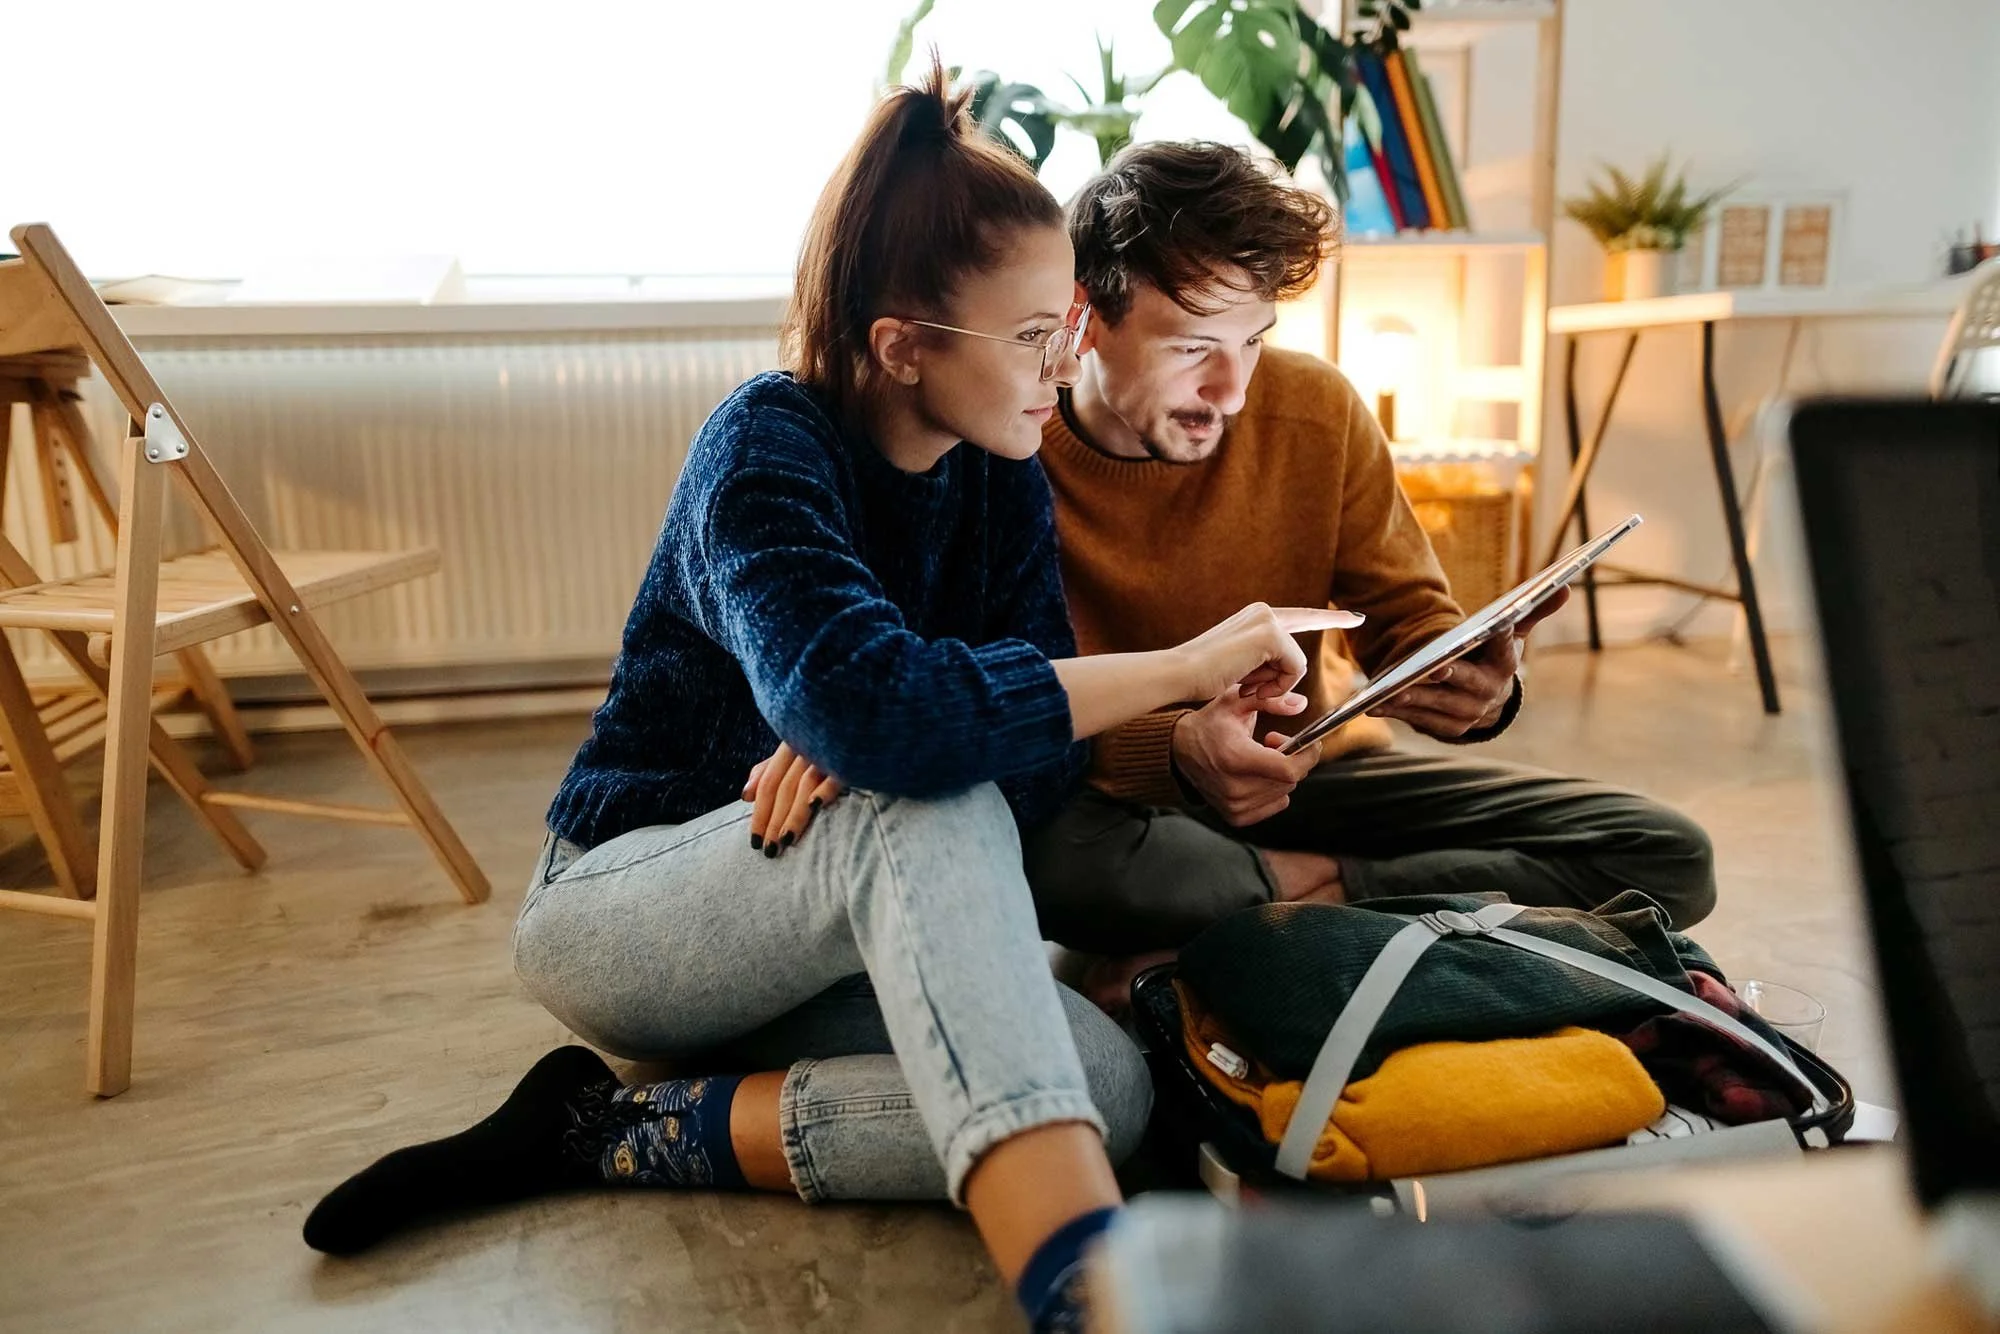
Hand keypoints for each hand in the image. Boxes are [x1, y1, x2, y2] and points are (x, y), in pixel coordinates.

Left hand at [742, 741, 844, 855]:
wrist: (869, 722)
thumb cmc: (830, 739)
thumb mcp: (796, 748)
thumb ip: (769, 770)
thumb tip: (745, 795)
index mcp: (791, 743)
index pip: (768, 782)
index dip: (760, 812)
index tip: (755, 841)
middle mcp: (806, 745)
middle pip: (784, 787)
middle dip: (774, 820)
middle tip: (770, 849)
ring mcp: (828, 750)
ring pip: (804, 784)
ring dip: (794, 814)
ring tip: (787, 840)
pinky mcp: (851, 756)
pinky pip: (835, 773)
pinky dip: (824, 788)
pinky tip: (815, 806)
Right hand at [1171, 688, 1322, 825]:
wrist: (1180, 749)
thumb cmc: (1210, 723)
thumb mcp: (1235, 700)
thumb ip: (1269, 699)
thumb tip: (1300, 704)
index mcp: (1236, 759)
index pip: (1289, 770)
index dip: (1308, 756)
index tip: (1310, 743)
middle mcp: (1234, 788)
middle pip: (1289, 780)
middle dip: (1292, 758)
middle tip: (1273, 741)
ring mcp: (1234, 805)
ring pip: (1284, 792)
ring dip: (1281, 774)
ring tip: (1261, 757)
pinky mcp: (1235, 816)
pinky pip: (1275, 804)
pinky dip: (1274, 789)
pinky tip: (1257, 774)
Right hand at [1175, 603, 1364, 703]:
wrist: (1179, 675)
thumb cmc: (1202, 679)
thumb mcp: (1243, 678)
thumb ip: (1271, 682)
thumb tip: (1300, 704)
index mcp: (1255, 618)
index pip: (1300, 616)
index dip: (1329, 617)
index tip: (1355, 617)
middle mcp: (1263, 612)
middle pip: (1299, 646)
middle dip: (1288, 671)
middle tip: (1292, 657)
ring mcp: (1267, 620)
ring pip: (1295, 663)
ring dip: (1273, 685)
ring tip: (1242, 686)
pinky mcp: (1271, 634)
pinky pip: (1293, 669)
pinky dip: (1276, 686)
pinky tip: (1250, 686)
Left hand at [1370, 587, 1568, 737]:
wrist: (1488, 700)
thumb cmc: (1494, 656)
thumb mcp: (1513, 633)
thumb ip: (1533, 611)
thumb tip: (1565, 586)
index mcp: (1504, 666)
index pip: (1505, 651)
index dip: (1502, 640)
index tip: (1497, 627)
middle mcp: (1488, 693)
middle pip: (1467, 683)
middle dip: (1451, 676)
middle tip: (1434, 668)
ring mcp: (1466, 714)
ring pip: (1438, 705)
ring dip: (1415, 698)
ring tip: (1391, 690)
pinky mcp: (1446, 728)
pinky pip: (1419, 720)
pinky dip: (1397, 713)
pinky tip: (1375, 705)